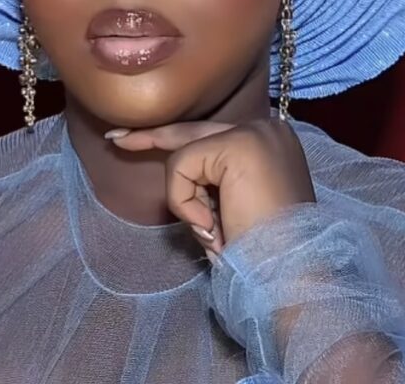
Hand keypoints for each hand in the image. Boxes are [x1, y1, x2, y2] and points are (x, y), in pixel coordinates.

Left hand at [105, 112, 315, 261]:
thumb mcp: (233, 207)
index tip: (131, 137)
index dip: (170, 138)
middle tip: (113, 139)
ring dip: (187, 202)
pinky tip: (212, 225)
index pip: (208, 134)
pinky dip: (185, 202)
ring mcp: (254, 133)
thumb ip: (213, 180)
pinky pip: (183, 167)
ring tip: (216, 232)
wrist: (291, 275)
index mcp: (268, 143)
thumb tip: (178, 167)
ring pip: (183, 155)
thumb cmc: (262, 253)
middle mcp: (266, 129)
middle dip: (148, 137)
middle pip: (191, 131)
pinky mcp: (239, 145)